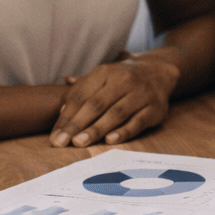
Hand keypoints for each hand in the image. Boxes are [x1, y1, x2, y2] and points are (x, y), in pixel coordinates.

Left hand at [50, 54, 178, 146]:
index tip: (55, 135)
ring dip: (96, 129)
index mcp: (105, 72)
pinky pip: (138, 121)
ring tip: (80, 143)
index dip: (67, 116)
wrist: (159, 71)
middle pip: (96, 104)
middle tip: (62, 142)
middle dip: (77, 124)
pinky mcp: (155, 108)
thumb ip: (81, 92)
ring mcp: (141, 94)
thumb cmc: (121, 79)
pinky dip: (124, 131)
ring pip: (116, 113)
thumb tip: (62, 109)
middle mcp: (123, 80)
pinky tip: (110, 140)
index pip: (81, 95)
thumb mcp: (101, 78)